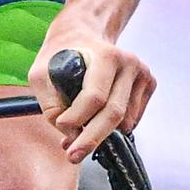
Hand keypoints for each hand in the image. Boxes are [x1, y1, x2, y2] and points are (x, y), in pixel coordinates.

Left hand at [28, 15, 155, 164]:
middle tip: (74, 155)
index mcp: (105, 55)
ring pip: (124, 121)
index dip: (77, 118)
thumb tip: (71, 134)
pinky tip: (97, 121)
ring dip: (100, 134)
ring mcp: (142, 73)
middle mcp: (129, 63)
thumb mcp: (41, 74)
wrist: (83, 34)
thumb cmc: (61, 54)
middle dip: (92, 139)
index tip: (61, 128)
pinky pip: (133, 119)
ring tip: (80, 133)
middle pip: (113, 113)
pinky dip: (114, 128)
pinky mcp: (148, 84)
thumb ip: (50, 105)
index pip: (95, 97)